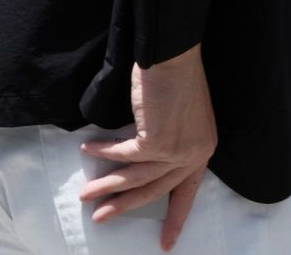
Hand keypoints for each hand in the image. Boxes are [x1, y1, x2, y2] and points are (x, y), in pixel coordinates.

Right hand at [77, 43, 216, 252]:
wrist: (174, 54)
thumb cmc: (178, 74)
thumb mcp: (184, 114)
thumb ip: (172, 137)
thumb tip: (147, 149)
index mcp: (204, 149)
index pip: (188, 192)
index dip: (175, 218)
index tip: (167, 243)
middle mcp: (193, 155)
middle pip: (155, 190)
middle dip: (125, 206)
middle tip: (102, 218)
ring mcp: (175, 151)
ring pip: (135, 178)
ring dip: (107, 187)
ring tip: (86, 195)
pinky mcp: (155, 142)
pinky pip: (123, 154)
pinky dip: (103, 152)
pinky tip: (88, 150)